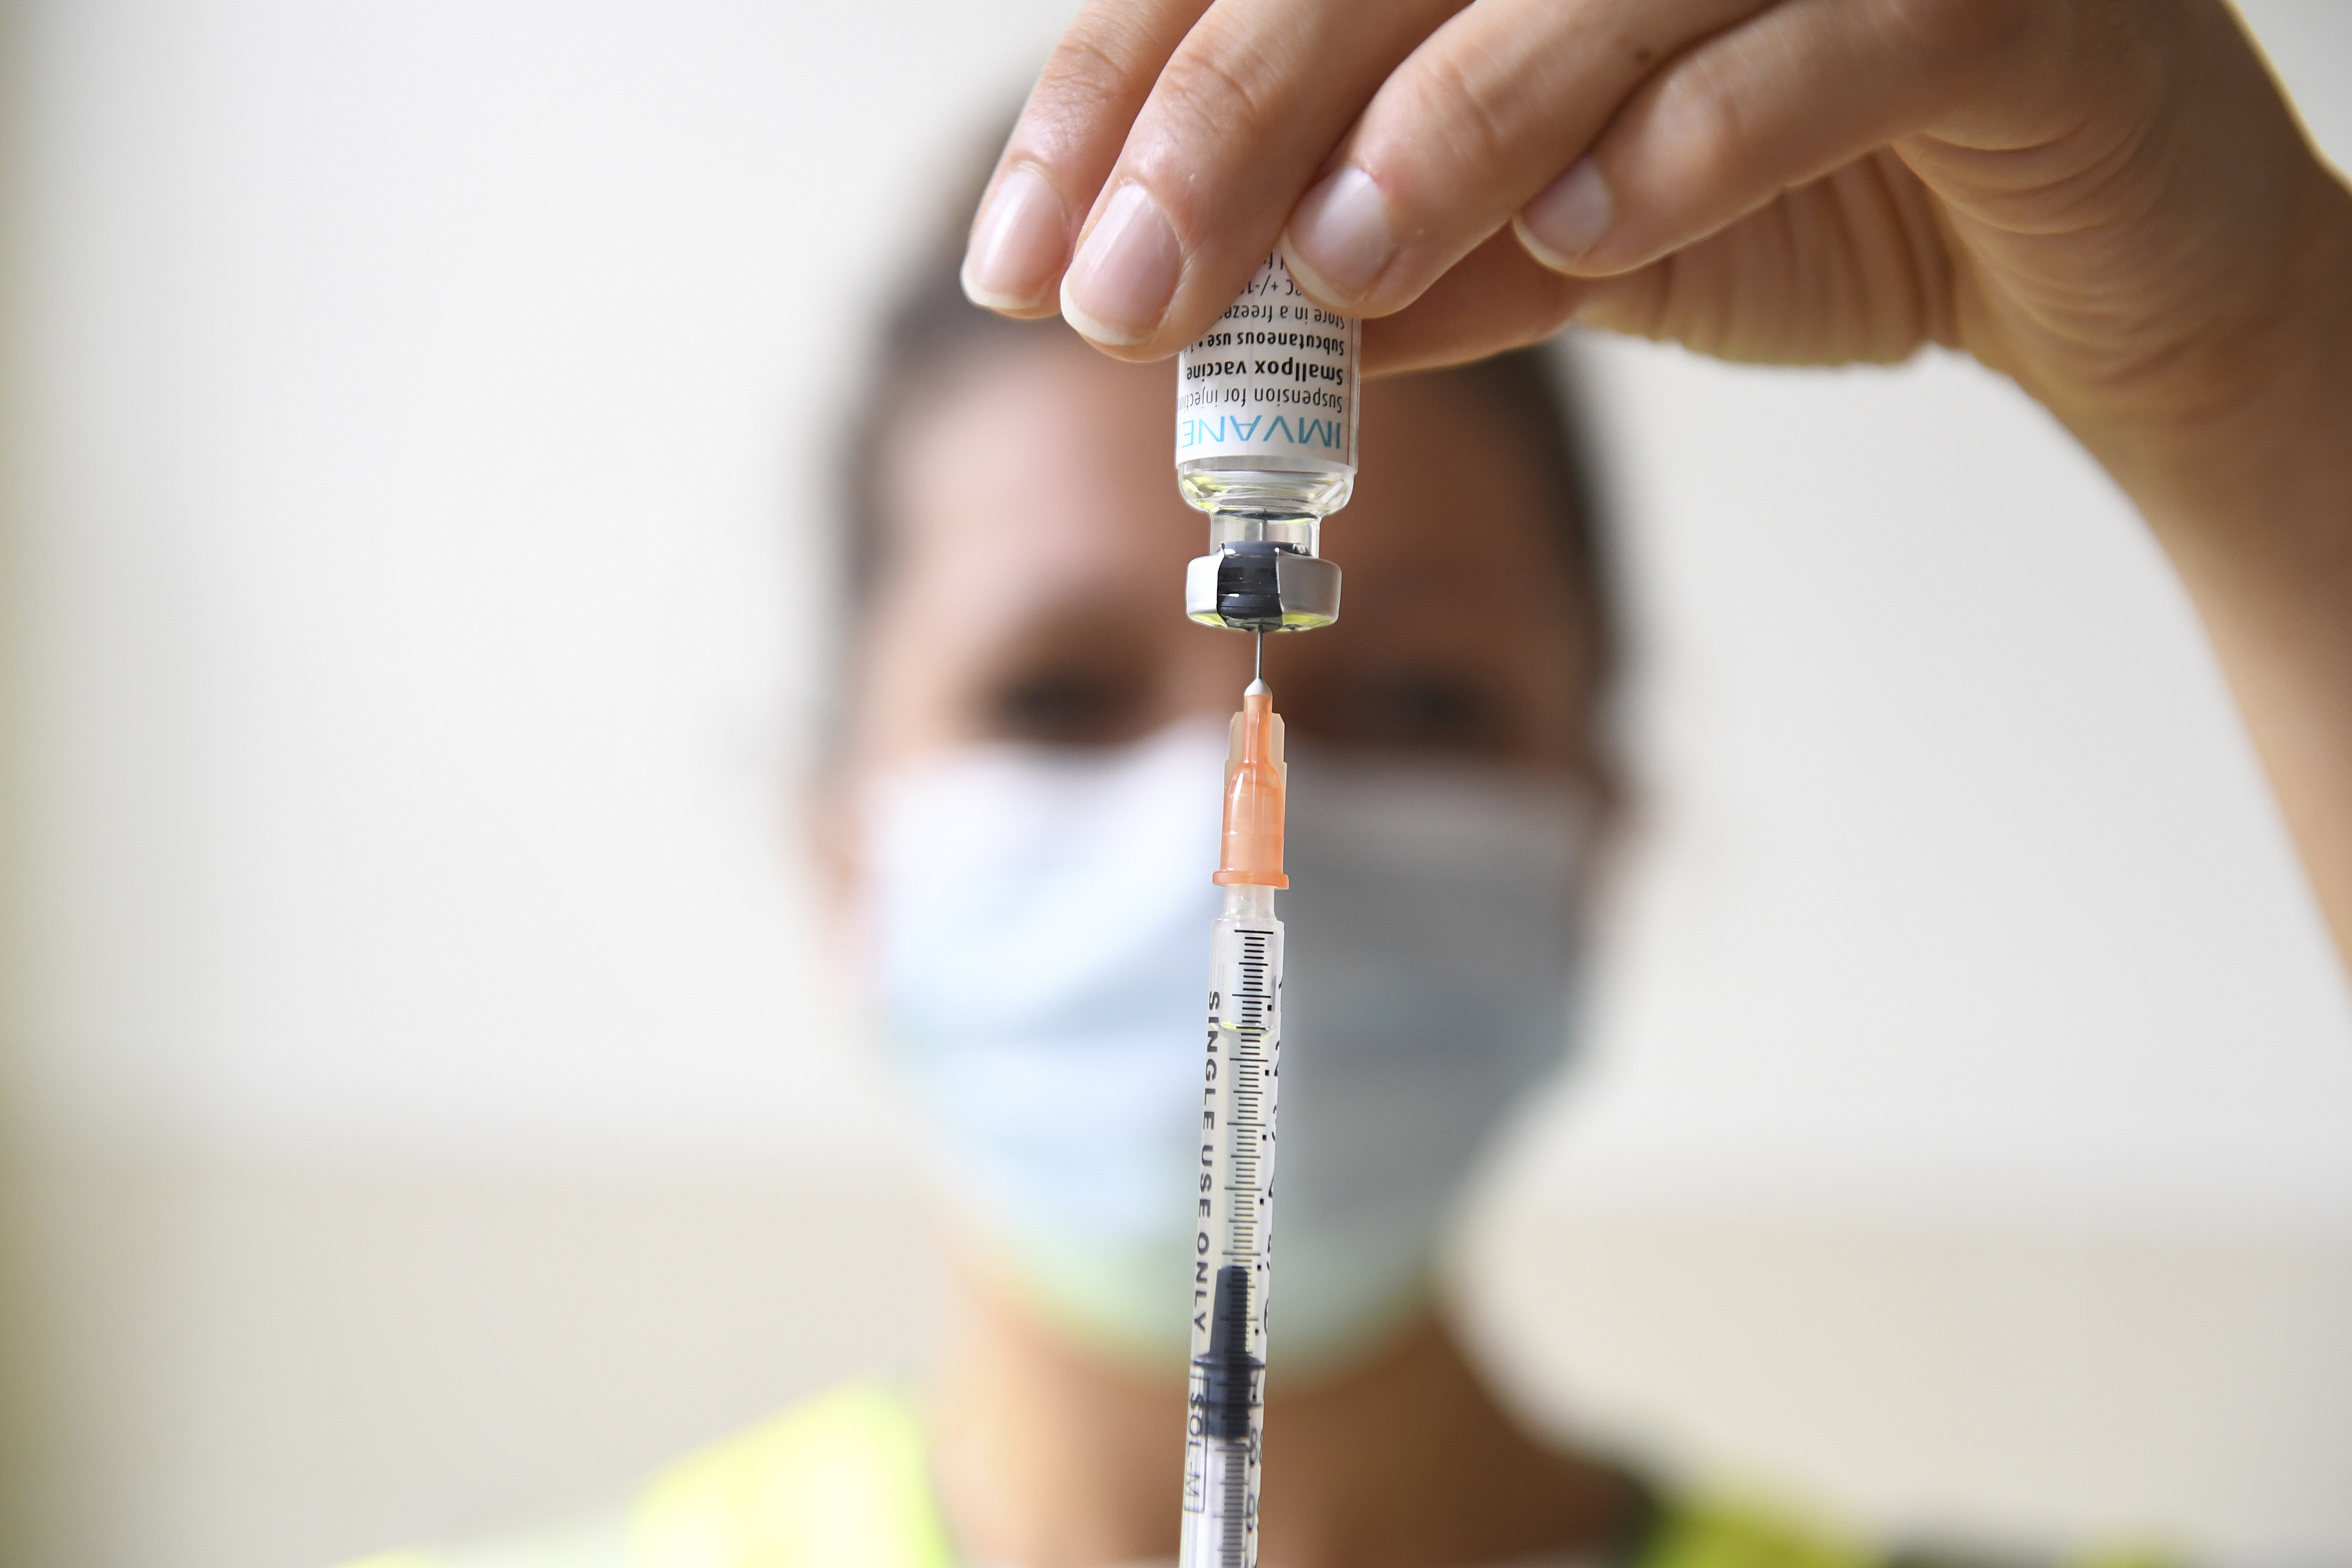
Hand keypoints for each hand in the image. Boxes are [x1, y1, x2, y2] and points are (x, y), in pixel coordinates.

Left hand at [959, 0, 2351, 967]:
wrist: (2071, 254)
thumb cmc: (1802, 199)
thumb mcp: (1559, 246)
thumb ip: (1405, 265)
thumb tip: (1214, 320)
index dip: (1130, 92)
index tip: (1030, 255)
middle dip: (1223, 118)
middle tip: (1117, 290)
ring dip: (1441, 125)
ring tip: (1331, 267)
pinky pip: (1813, 50)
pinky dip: (1684, 150)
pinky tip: (1585, 247)